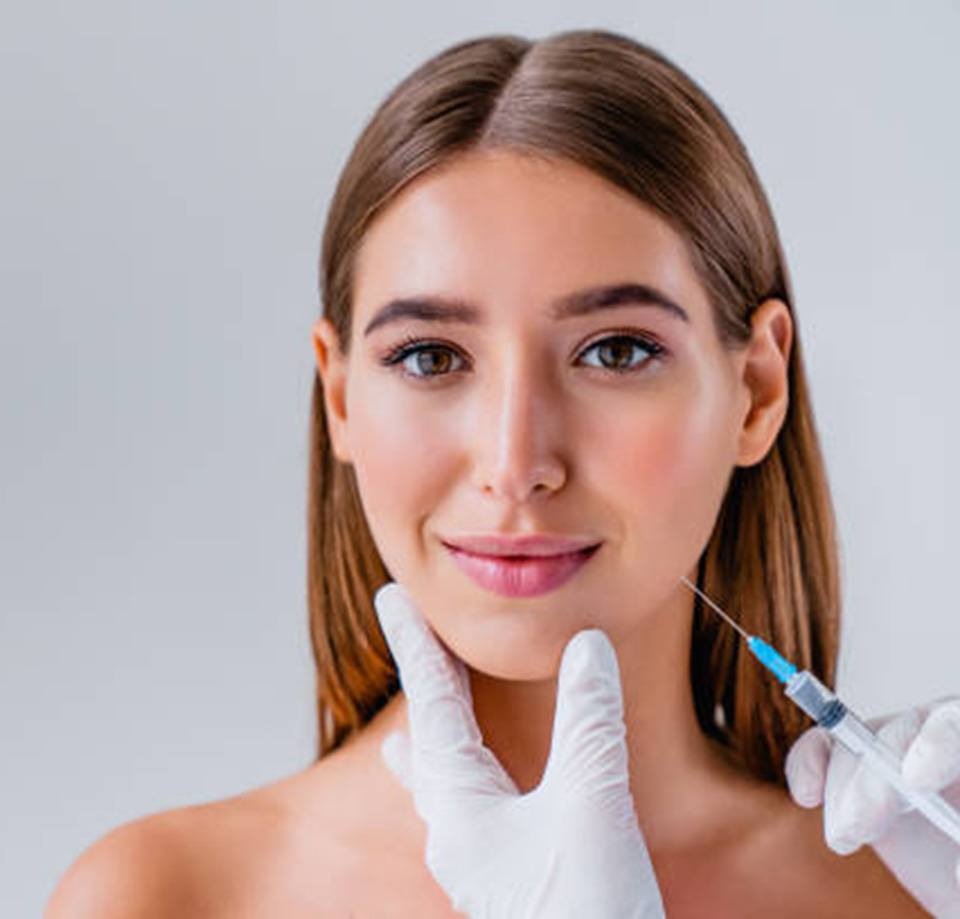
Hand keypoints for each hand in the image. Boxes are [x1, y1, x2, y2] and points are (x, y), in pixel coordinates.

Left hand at [373, 581, 664, 918]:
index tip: (392, 597)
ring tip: (407, 725)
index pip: (433, 702)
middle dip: (421, 685)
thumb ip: (589, 719)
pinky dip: (467, 777)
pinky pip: (474, 807)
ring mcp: (481, 858)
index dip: (417, 643)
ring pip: (445, 779)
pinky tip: (474, 788)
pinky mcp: (509, 874)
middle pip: (429, 737)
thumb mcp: (592, 804)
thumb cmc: (589, 911)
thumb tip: (587, 646)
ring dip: (435, 737)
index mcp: (462, 808)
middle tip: (407, 639)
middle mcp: (459, 831)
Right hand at [785, 696, 959, 916]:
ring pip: (855, 745)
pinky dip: (807, 763)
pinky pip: (823, 748)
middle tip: (861, 821)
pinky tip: (808, 794)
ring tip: (847, 837)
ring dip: (842, 789)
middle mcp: (933, 742)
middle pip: (899, 735)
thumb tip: (956, 870)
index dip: (934, 743)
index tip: (915, 781)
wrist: (959, 876)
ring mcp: (893, 752)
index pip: (954, 725)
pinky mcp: (857, 771)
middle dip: (873, 776)